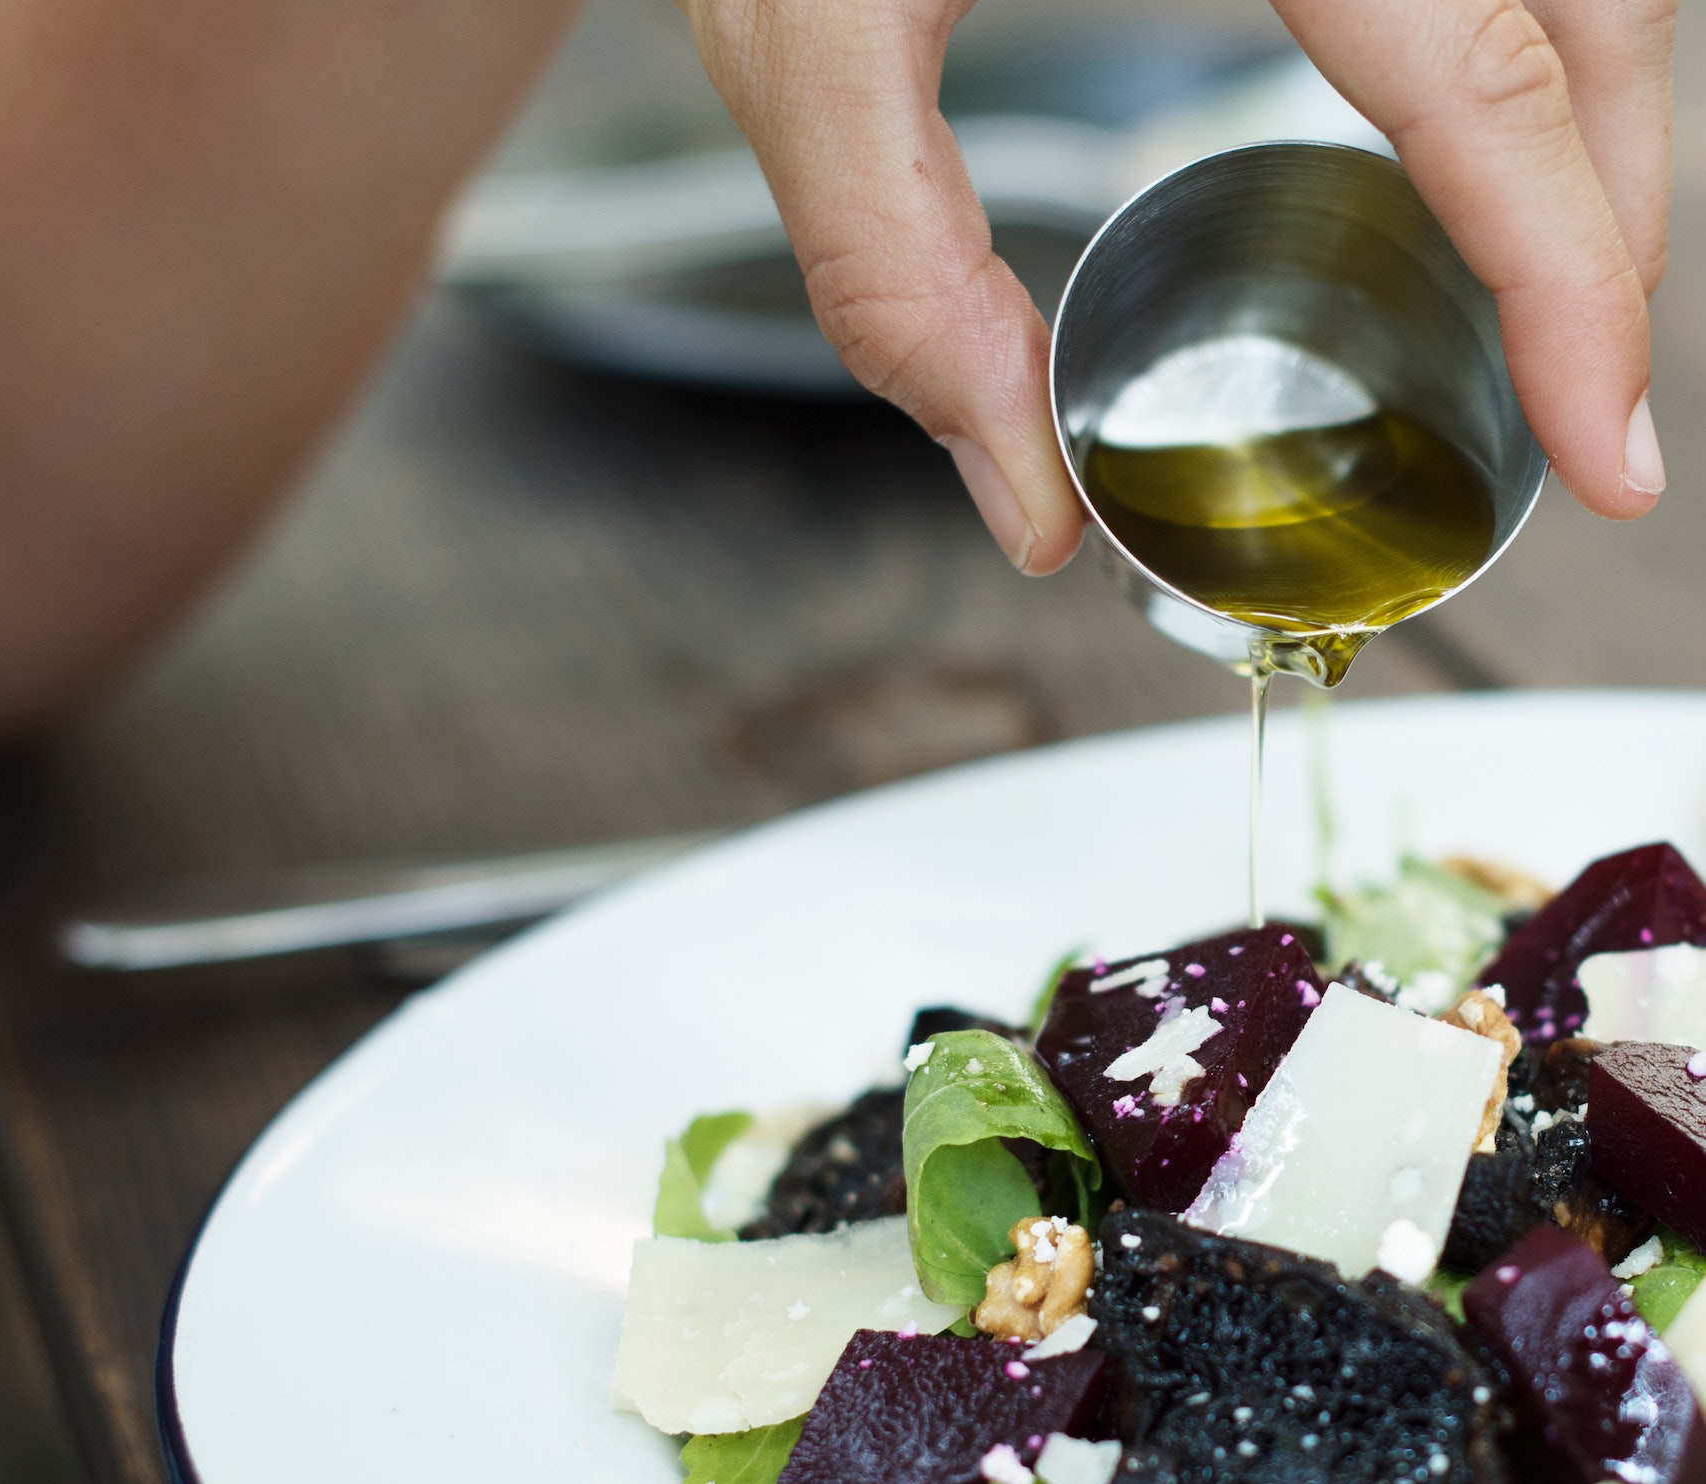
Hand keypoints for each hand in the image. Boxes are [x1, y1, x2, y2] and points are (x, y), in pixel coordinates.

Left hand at [682, 0, 1673, 576]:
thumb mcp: (807, 41)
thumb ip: (898, 277)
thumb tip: (1027, 504)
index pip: (1491, 85)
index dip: (1576, 283)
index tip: (1606, 448)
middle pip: (1598, 8)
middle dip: (1606, 218)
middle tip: (1572, 392)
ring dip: (1589, 124)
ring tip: (1543, 282)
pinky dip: (1526, 42)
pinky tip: (1478, 128)